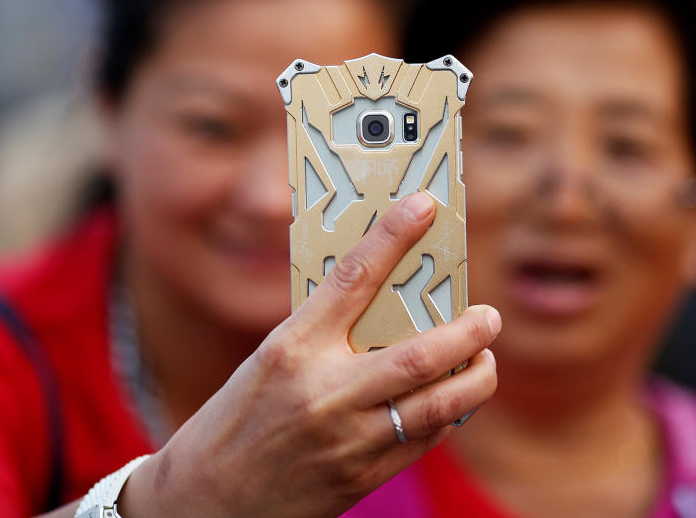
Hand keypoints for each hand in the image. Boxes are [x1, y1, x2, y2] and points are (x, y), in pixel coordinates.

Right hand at [118, 192, 500, 517]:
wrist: (208, 501)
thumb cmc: (238, 419)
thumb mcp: (270, 361)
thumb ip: (324, 334)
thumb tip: (387, 304)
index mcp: (291, 349)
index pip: (351, 278)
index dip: (392, 236)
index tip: (423, 206)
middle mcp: (323, 392)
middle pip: (418, 353)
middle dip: (468, 331)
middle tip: (488, 316)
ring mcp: (347, 440)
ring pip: (437, 404)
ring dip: (475, 378)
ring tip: (485, 359)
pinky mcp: (361, 478)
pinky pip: (424, 440)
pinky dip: (449, 415)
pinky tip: (454, 400)